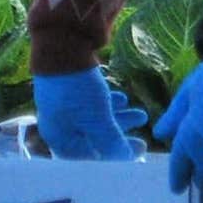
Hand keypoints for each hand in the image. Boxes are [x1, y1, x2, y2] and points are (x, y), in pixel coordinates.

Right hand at [31, 68, 146, 160]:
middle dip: (121, 135)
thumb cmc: (78, 89)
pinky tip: (122, 99)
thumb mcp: (98, 119)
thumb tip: (127, 158)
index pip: (89, 158)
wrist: (62, 44)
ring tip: (141, 114)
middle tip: (143, 133)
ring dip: (118, 118)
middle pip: (93, 138)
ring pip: (94, 119)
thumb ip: (111, 141)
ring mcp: (62, 105)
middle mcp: (58, 125)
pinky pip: (91, 103)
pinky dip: (108, 104)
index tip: (139, 150)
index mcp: (59, 138)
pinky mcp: (69, 87)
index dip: (115, 157)